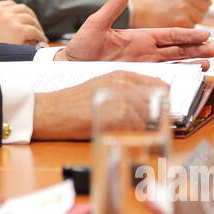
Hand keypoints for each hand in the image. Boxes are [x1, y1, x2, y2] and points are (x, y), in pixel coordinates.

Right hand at [0, 0, 46, 46]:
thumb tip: (11, 24)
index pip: (10, 4)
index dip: (19, 12)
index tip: (24, 19)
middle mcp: (1, 12)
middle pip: (22, 9)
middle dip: (30, 17)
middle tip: (35, 27)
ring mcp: (10, 20)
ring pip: (30, 19)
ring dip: (36, 26)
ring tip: (39, 35)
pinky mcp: (18, 31)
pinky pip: (34, 31)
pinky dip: (39, 35)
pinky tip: (41, 41)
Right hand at [33, 71, 167, 139]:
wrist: (49, 111)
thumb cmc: (70, 103)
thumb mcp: (100, 87)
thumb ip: (125, 92)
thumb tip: (148, 106)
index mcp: (122, 75)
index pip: (158, 85)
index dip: (163, 100)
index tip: (163, 111)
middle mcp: (125, 84)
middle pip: (157, 104)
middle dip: (152, 119)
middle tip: (138, 129)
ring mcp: (123, 99)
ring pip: (148, 120)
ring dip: (140, 130)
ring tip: (120, 131)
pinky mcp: (119, 116)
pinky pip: (136, 131)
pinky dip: (129, 138)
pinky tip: (113, 135)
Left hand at [57, 0, 213, 62]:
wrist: (69, 67)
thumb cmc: (81, 46)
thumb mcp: (97, 22)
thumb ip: (114, 5)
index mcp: (138, 36)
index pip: (168, 35)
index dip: (186, 34)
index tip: (204, 33)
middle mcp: (144, 51)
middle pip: (176, 49)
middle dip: (195, 48)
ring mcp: (142, 65)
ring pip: (173, 63)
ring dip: (191, 61)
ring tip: (209, 61)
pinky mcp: (137, 77)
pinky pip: (161, 76)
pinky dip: (177, 75)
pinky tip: (190, 75)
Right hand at [129, 0, 213, 28]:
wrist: (143, 11)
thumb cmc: (161, 2)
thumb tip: (211, 2)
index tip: (198, 1)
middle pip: (206, 7)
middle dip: (198, 11)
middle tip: (183, 10)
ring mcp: (184, 8)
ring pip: (200, 19)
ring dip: (192, 20)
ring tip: (178, 16)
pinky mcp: (181, 22)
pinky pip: (192, 27)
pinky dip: (185, 27)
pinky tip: (174, 22)